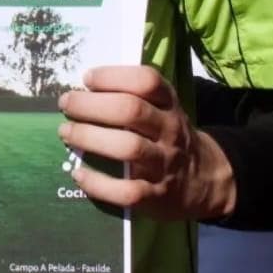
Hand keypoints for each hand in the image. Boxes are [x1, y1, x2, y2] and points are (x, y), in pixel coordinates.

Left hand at [57, 65, 235, 220]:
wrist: (206, 180)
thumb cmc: (167, 136)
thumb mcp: (162, 108)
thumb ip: (131, 94)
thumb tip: (82, 89)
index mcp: (169, 104)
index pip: (146, 81)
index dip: (112, 76)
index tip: (86, 78)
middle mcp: (169, 131)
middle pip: (131, 111)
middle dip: (91, 105)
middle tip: (66, 104)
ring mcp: (164, 164)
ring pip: (128, 148)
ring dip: (90, 138)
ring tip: (66, 133)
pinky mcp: (157, 196)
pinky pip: (128, 191)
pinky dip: (99, 184)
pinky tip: (79, 174)